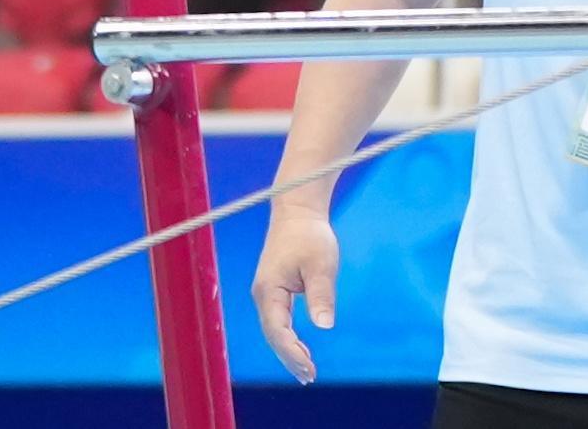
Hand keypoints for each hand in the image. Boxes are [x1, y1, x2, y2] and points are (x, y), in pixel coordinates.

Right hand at [254, 190, 338, 378]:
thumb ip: (321, 294)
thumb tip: (325, 326)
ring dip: (288, 352)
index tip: (310, 368)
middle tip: (310, 377)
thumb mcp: (321, 262)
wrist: (298, 210)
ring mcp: (267, 294)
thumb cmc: (310, 234)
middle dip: (290, 358)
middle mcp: (263, 295)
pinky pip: (279, 323)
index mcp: (268, 290)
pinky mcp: (274, 291)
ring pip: (275, 332)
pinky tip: (301, 351)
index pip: (277, 331)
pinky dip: (288, 339)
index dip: (292, 352)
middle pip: (273, 336)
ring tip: (306, 373)